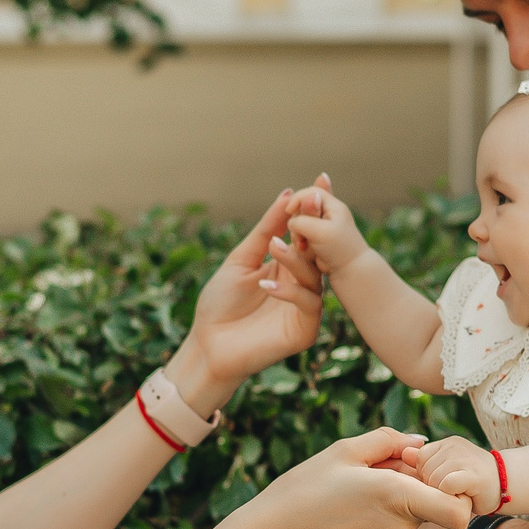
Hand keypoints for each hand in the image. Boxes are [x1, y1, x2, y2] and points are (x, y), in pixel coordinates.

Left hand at [175, 190, 327, 410]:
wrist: (208, 346)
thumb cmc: (220, 304)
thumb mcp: (241, 260)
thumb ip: (265, 230)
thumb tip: (286, 194)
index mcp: (288, 266)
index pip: (306, 235)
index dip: (312, 211)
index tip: (320, 182)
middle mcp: (301, 284)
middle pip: (317, 252)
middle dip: (315, 227)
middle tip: (311, 204)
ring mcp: (305, 307)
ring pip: (313, 276)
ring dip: (295, 259)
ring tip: (275, 246)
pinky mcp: (305, 330)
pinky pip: (308, 304)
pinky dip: (289, 291)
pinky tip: (266, 285)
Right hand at [211, 428, 471, 528]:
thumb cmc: (302, 490)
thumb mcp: (342, 451)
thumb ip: (390, 440)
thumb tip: (421, 443)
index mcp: (397, 496)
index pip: (458, 510)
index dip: (454, 493)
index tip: (430, 479)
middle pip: (429, 508)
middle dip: (411, 490)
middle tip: (371, 478)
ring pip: (408, 525)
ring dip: (393, 511)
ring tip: (352, 502)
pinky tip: (346, 524)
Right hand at [283, 173, 373, 281]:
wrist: (350, 271)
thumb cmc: (339, 250)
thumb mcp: (320, 232)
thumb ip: (303, 219)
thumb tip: (291, 216)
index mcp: (334, 206)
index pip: (311, 193)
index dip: (297, 200)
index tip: (289, 212)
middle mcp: (328, 212)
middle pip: (303, 207)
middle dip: (297, 221)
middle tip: (301, 238)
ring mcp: (322, 225)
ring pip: (299, 221)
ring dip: (297, 233)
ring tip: (304, 246)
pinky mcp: (316, 237)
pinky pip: (301, 233)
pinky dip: (300, 240)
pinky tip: (304, 249)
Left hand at [409, 435, 499, 511]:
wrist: (507, 485)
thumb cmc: (474, 481)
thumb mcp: (447, 469)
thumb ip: (426, 462)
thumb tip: (405, 453)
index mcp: (448, 443)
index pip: (420, 458)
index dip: (426, 475)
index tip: (443, 483)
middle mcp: (455, 446)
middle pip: (424, 470)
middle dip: (433, 486)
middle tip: (453, 490)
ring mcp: (465, 458)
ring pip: (433, 479)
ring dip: (442, 493)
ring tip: (459, 493)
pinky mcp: (473, 474)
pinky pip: (446, 486)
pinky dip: (450, 496)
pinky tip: (463, 496)